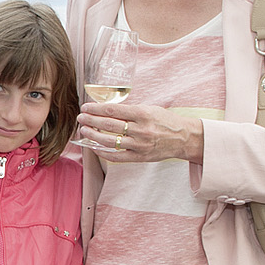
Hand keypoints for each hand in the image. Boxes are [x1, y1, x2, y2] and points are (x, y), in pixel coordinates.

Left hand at [77, 100, 204, 162]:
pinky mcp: (139, 157)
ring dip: (93, 136)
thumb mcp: (150, 109)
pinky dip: (103, 152)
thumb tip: (106, 110)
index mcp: (143, 114)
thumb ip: (130, 111)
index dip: (96, 109)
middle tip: (81, 118)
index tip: (86, 107)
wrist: (184, 138)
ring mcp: (139, 145)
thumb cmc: (166, 121)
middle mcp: (140, 130)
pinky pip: (116, 156)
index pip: (113, 110)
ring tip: (84, 131)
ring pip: (110, 141)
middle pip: (109, 125)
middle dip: (91, 121)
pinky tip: (94, 147)